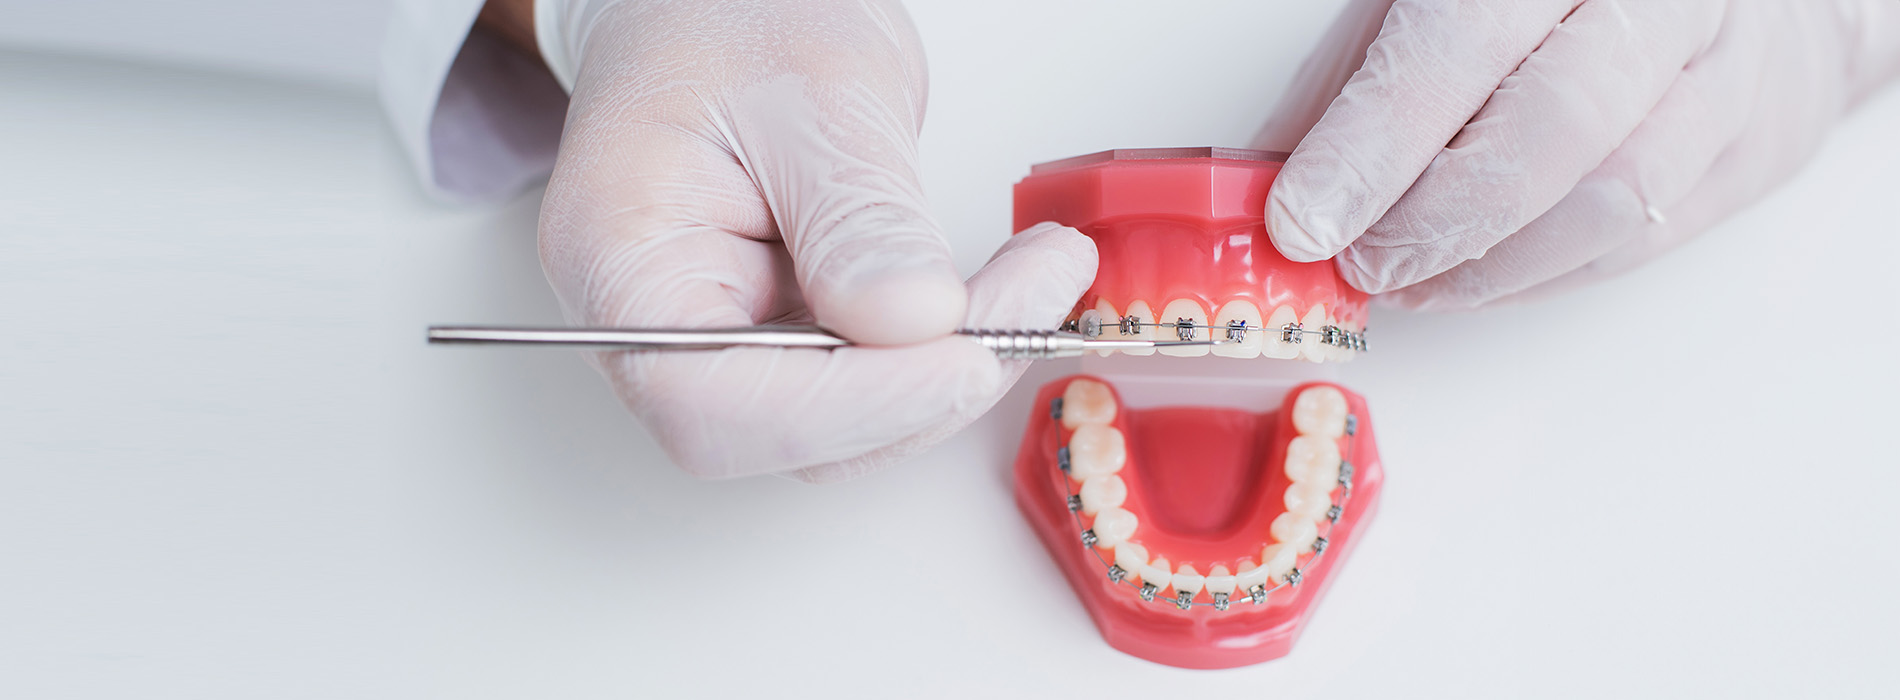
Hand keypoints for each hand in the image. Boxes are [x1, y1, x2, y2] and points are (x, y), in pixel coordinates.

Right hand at [531, 0, 1095, 479]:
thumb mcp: (811, 92)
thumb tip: (913, 320)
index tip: (961, 358)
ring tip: (1036, 275)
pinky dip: (952, 350)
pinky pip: (875, 384)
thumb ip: (856, 214)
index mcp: (621, 262)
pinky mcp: (793, 336)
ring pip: (846, 425)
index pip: (714, 403)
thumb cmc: (730, 21)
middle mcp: (661, 326)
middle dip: (923, 387)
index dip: (848, 406)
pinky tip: (1008, 287)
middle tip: (1032, 295)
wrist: (730, 4)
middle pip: (787, 433)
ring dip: (955, 372)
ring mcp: (729, 338)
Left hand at [1254, 0, 1899, 309]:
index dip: (1375, 142)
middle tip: (1359, 262)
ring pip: (1610, 200)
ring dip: (1486, 266)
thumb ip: (1372, 63)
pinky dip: (1540, 275)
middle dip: (1435, 220)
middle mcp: (1665, 0)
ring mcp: (1729, 72)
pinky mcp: (1758, 146)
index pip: (1463, 43)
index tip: (1303, 217)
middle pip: (1552, 129)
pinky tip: (1474, 279)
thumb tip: (1281, 167)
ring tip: (1404, 279)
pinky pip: (1643, 239)